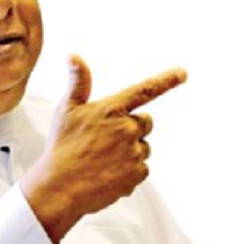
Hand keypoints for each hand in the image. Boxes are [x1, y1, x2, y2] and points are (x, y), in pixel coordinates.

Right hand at [21, 55, 186, 243]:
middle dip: (132, 128)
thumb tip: (73, 55)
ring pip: (144, 147)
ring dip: (130, 151)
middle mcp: (128, 128)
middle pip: (146, 122)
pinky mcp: (137, 174)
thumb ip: (79, 82)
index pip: (145, 90)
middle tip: (106, 140)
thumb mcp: (66, 110)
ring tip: (103, 160)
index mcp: (112, 109)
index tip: (183, 73)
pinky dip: (129, 172)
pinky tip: (108, 174)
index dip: (166, 80)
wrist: (60, 187)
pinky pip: (142, 169)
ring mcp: (134, 152)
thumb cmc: (62, 146)